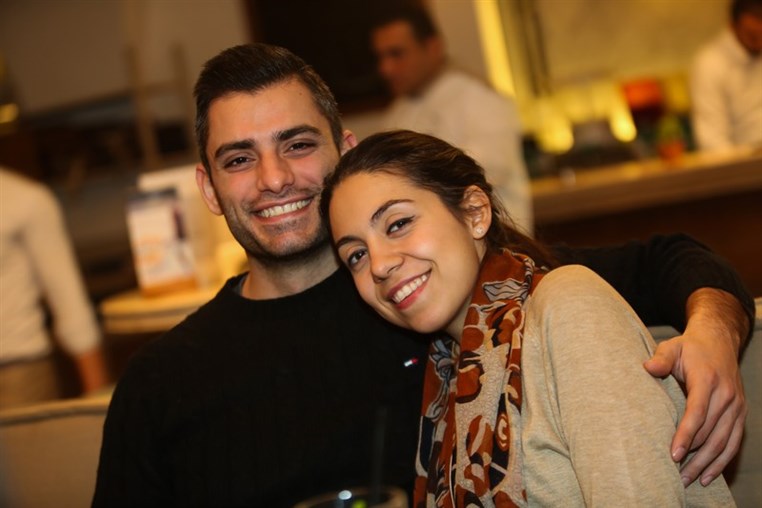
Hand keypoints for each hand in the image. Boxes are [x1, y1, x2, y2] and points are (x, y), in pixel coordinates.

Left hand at [643, 289, 747, 487]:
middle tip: (675, 475)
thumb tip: (648, 368)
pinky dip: (722, 461)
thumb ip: (661, 358)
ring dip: (707, 464)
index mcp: (708, 380)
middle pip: (710, 433)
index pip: (697, 413)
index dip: (686, 435)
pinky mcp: (740, 414)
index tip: (674, 454)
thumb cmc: (689, 348)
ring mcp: (736, 406)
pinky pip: (734, 442)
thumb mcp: (672, 347)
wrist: (719, 342)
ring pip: (723, 442)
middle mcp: (726, 396)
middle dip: (694, 456)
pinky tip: (709, 476)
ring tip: (688, 480)